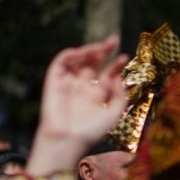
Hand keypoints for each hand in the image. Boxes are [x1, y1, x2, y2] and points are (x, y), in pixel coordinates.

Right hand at [33, 37, 128, 155]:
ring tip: (101, 47)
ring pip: (78, 60)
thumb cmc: (91, 131)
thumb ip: (119, 96)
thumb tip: (119, 77)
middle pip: (93, 63)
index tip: (125, 57)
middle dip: (103, 51)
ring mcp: (69, 82)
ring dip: (89, 51)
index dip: (116, 65)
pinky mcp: (54, 80)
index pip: (108, 74)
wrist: (68, 139)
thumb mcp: (113, 114)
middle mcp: (83, 86)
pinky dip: (71, 55)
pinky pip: (61, 62)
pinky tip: (82, 52)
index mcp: (97, 94)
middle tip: (113, 40)